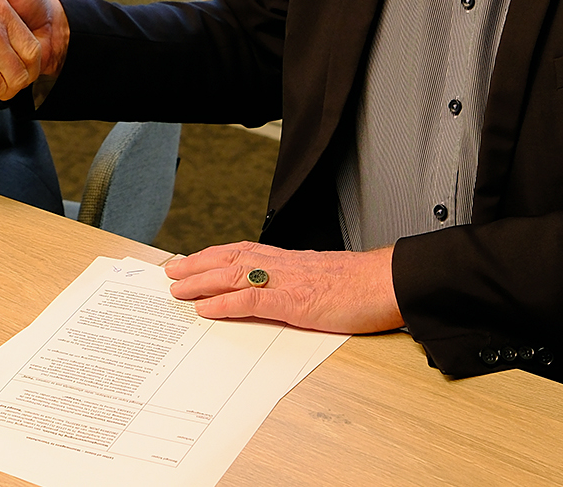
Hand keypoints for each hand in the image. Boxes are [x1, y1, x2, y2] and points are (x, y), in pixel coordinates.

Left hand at [163, 242, 402, 333]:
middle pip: (230, 258)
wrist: (390, 282)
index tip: (195, 259)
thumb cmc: (366, 285)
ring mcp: (287, 283)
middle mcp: (284, 266)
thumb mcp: (327, 279)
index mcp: (292, 261)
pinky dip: (224, 303)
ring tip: (178, 289)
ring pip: (233, 275)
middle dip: (197, 264)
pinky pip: (252, 299)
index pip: (245, 252)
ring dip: (201, 282)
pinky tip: (207, 309)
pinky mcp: (295, 303)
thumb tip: (289, 295)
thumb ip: (304, 284)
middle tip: (171, 271)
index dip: (216, 255)